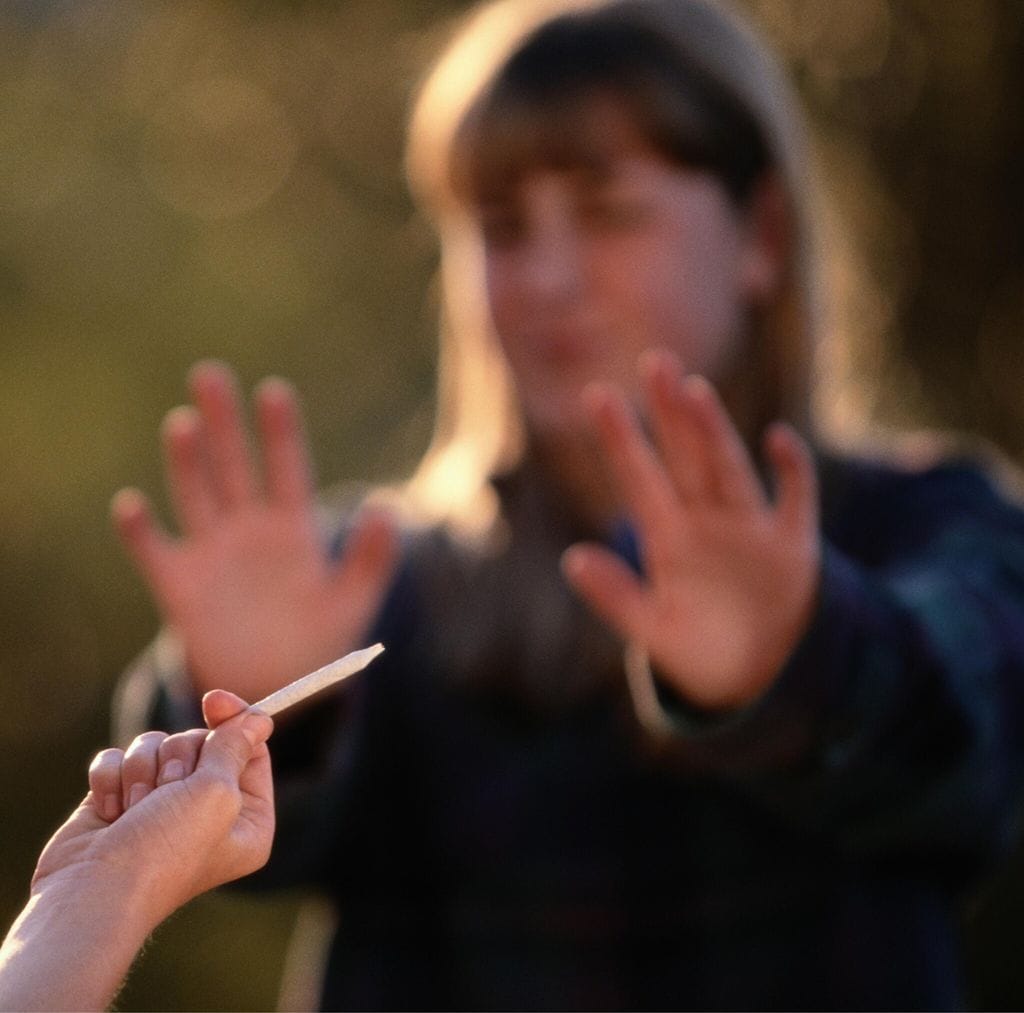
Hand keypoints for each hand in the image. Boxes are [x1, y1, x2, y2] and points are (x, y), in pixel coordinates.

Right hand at [31, 692, 273, 923]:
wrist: (93, 894)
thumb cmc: (165, 850)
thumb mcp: (217, 791)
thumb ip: (235, 747)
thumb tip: (261, 719)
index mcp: (248, 818)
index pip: (252, 749)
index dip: (234, 720)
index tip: (215, 700)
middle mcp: (208, 812)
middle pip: (201, 741)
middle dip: (178, 758)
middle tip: (168, 791)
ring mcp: (160, 807)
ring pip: (155, 745)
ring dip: (143, 770)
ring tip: (137, 809)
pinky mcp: (119, 801)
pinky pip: (117, 759)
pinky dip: (111, 778)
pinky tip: (110, 812)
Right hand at [112, 361, 398, 698]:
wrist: (272, 684)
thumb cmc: (317, 638)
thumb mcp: (351, 601)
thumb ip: (370, 559)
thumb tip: (387, 509)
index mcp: (292, 528)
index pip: (286, 468)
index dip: (280, 432)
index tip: (274, 390)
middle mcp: (248, 529)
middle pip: (234, 466)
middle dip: (224, 423)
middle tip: (209, 373)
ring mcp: (211, 552)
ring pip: (196, 496)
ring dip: (187, 462)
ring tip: (183, 423)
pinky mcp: (179, 584)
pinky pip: (155, 552)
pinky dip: (141, 532)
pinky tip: (131, 506)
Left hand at [562, 351, 819, 709]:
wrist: (758, 677)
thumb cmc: (699, 651)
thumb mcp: (653, 632)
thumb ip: (616, 598)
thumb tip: (572, 560)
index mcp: (669, 540)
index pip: (640, 479)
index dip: (621, 439)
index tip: (597, 395)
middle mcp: (707, 523)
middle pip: (685, 457)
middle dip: (669, 413)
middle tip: (653, 361)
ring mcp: (750, 529)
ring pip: (729, 468)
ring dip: (713, 431)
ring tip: (693, 390)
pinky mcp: (792, 546)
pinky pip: (794, 499)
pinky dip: (791, 471)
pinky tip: (778, 437)